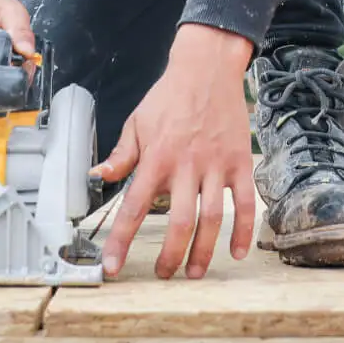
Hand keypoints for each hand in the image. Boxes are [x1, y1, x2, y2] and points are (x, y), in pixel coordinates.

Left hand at [93, 23, 256, 280]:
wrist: (207, 67)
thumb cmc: (168, 96)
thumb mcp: (136, 122)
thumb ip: (121, 155)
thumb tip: (98, 176)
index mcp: (156, 157)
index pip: (134, 207)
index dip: (121, 241)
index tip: (112, 266)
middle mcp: (185, 164)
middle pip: (180, 223)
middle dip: (170, 256)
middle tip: (163, 275)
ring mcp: (216, 164)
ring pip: (212, 219)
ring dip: (204, 252)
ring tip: (194, 272)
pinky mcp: (240, 162)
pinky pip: (244, 203)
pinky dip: (243, 230)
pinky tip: (237, 252)